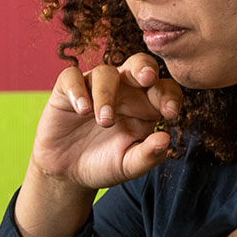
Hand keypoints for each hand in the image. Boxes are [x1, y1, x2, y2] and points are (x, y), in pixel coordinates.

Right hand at [29, 54, 180, 193]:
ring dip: (106, 94)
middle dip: (145, 68)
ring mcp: (95, 87)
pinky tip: (82, 110)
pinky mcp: (66, 91)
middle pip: (139, 63)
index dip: (170, 96)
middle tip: (147, 79)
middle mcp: (124, 89)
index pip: (165, 88)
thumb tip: (165, 139)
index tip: (170, 113)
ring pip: (105, 72)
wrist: (67, 173)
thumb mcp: (129, 165)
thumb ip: (148, 155)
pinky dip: (77, 90)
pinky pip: (71, 77)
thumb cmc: (104, 164)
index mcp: (147, 104)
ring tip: (104, 121)